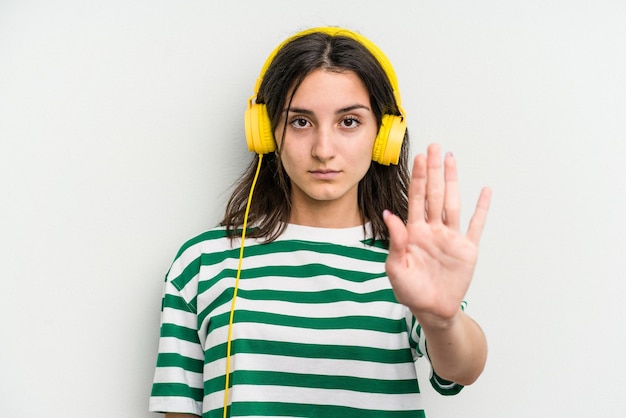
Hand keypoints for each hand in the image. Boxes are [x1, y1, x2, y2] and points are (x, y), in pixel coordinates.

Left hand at [383, 143, 490, 326]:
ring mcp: (450, 237)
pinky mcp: (467, 249)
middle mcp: (433, 229)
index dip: (416, 178)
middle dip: (433, 170)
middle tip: (434, 147)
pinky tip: (484, 190)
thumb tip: (390, 214)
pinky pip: (476, 225)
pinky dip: (481, 208)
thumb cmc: (410, 291)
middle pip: (434, 193)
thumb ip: (395, 241)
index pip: (415, 199)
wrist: (432, 310)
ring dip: (453, 181)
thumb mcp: (396, 269)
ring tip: (451, 159)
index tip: (417, 157)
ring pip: (453, 203)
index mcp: (414, 232)